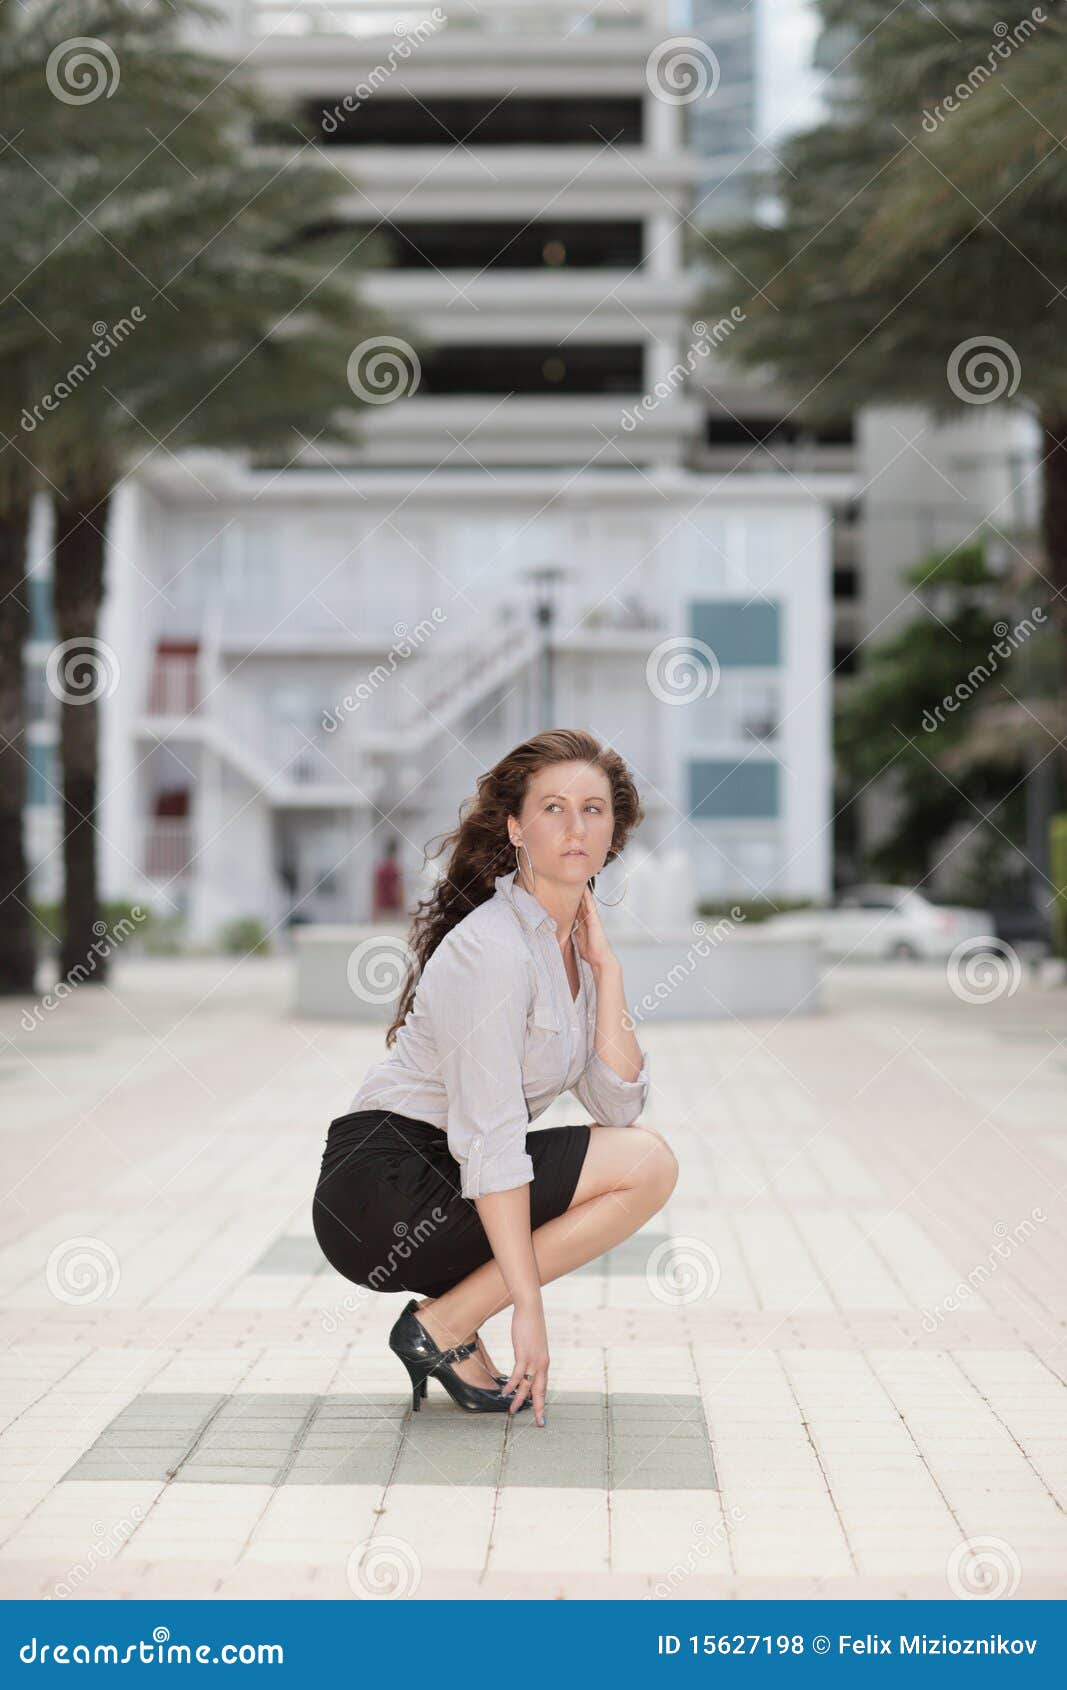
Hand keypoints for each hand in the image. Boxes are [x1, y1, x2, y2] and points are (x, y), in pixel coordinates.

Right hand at [503, 1300, 548, 1421]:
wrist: (531, 1309)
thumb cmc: (531, 1325)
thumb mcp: (533, 1345)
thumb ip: (531, 1356)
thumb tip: (525, 1365)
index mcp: (544, 1362)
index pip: (543, 1386)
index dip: (542, 1401)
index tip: (542, 1415)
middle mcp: (542, 1364)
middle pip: (540, 1391)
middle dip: (539, 1408)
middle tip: (539, 1423)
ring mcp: (533, 1360)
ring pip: (527, 1386)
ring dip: (519, 1400)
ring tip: (512, 1411)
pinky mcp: (524, 1354)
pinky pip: (517, 1375)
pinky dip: (511, 1385)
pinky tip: (505, 1392)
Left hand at [573, 884, 616, 974]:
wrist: (600, 959)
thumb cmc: (591, 952)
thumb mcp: (578, 941)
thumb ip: (573, 934)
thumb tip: (565, 930)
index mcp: (583, 925)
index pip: (577, 911)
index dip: (572, 902)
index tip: (567, 894)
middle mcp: (588, 921)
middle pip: (580, 904)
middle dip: (576, 895)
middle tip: (571, 883)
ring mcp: (592, 919)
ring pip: (586, 903)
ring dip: (583, 893)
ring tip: (579, 882)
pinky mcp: (594, 920)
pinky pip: (590, 906)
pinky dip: (588, 898)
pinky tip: (585, 891)